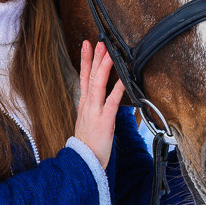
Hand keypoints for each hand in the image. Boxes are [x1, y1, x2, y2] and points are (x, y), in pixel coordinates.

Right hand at [74, 41, 125, 168]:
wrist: (82, 163)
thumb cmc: (88, 146)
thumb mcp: (88, 124)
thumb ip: (93, 110)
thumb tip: (102, 100)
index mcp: (84, 105)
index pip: (84, 78)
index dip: (85, 61)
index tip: (87, 45)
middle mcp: (88, 105)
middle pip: (90, 76)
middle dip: (95, 58)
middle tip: (99, 41)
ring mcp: (94, 112)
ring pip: (98, 84)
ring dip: (104, 67)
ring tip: (109, 52)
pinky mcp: (104, 121)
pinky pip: (112, 102)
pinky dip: (117, 88)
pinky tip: (123, 78)